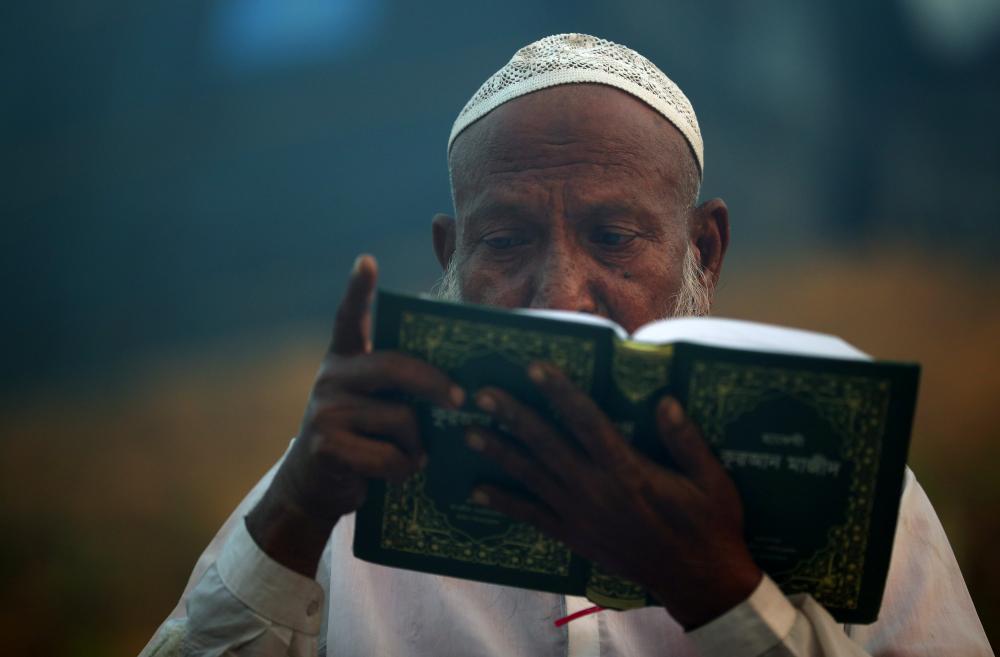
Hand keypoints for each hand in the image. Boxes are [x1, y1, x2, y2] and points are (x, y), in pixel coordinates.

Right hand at [246, 255, 463, 575]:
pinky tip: (397, 473)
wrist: (313, 488)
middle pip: (394, 367)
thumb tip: (457, 382)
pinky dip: (404, 470)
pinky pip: (390, 456)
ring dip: (418, 445)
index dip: (358, 290)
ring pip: (401, 419)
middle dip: (435, 384)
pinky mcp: (327, 445)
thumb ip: (399, 385)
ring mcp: (325, 410)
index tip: (366, 261)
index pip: (349, 318)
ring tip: (413, 455)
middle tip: (461, 400)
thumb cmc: (361, 439)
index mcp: (344, 359)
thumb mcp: (375, 403)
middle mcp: (330, 376)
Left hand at [465, 362, 761, 628]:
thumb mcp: (711, 480)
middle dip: (513, 417)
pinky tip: (477, 491)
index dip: (559, 392)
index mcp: (628, 470)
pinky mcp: (575, 537)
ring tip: (468, 433)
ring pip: (532, 477)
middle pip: (546, 445)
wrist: (699, 582)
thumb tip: (663, 400)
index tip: (533, 367)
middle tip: (482, 394)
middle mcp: (596, 489)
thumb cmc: (709, 525)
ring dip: (499, 454)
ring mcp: (581, 515)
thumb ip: (686, 440)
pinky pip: (533, 517)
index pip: (586, 421)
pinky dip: (504, 504)